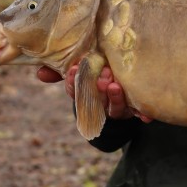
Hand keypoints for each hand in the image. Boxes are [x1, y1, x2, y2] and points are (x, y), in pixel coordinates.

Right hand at [36, 64, 151, 122]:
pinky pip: (138, 114)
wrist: (121, 92)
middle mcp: (100, 103)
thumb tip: (40, 73)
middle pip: (96, 99)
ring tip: (115, 86)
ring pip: (115, 107)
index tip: (74, 70)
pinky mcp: (134, 111)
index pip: (74, 90)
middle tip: (101, 76)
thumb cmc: (97, 75)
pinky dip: (142, 115)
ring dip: (115, 98)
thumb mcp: (82, 70)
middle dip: (97, 89)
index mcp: (85, 93)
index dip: (73, 83)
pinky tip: (146, 116)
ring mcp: (117, 108)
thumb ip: (61, 70)